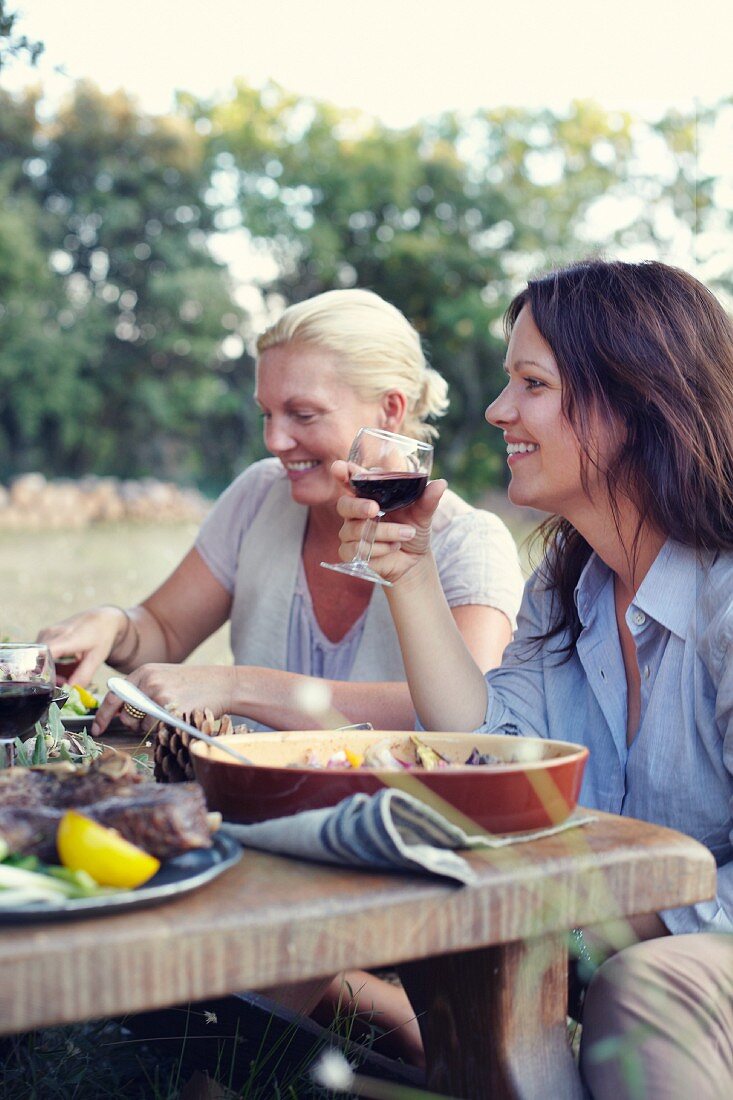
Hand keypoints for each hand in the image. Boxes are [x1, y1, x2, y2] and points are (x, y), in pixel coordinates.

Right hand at [37, 606, 126, 686]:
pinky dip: (50, 662)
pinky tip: (63, 665)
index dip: (43, 672)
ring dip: (49, 669)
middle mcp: (52, 633)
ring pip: (39, 657)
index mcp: (67, 638)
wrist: (101, 619)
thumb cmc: (101, 636)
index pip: (44, 654)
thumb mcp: (97, 658)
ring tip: (67, 672)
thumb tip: (69, 689)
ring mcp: (46, 632)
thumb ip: (83, 675)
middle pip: (39, 659)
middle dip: (49, 675)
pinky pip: (41, 653)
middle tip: (64, 681)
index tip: (53, 683)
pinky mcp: (44, 634)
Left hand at [92, 663, 235, 735]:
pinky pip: (157, 730)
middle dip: (133, 724)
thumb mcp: (165, 677)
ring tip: (169, 717)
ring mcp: (160, 696)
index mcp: (144, 672)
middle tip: (148, 721)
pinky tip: (178, 719)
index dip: (104, 714)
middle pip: (127, 715)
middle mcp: (149, 682)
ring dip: (151, 728)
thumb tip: (122, 712)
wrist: (224, 683)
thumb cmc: (195, 684)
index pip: (114, 695)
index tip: (99, 728)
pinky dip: (164, 730)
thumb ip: (143, 689)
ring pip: (142, 724)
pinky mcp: (171, 709)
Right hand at [332, 459, 445, 585]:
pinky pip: (358, 550)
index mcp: (368, 495)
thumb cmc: (413, 529)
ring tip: (407, 533)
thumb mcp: (423, 514)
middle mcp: (355, 512)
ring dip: (386, 532)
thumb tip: (441, 484)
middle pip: (344, 505)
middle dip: (359, 506)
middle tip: (375, 509)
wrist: (414, 559)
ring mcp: (350, 533)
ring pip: (357, 530)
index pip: (349, 480)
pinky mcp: (350, 553)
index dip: (341, 473)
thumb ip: (428, 499)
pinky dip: (380, 549)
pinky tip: (394, 547)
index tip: (339, 467)